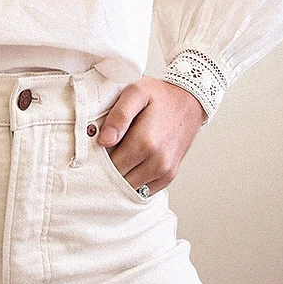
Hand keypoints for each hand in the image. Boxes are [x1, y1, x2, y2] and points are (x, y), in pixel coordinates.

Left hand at [97, 76, 206, 195]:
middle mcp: (157, 161)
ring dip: (120, 176)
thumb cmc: (160, 96)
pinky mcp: (169, 176)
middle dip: (107, 169)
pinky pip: (145, 190)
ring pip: (131, 187)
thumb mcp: (136, 92)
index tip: (94, 149)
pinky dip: (134, 181)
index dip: (98, 159)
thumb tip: (104, 140)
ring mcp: (165, 171)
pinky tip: (130, 164)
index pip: (111, 165)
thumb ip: (119, 115)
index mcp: (145, 141)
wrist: (188, 102)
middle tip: (101, 153)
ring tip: (117, 156)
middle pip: (119, 178)